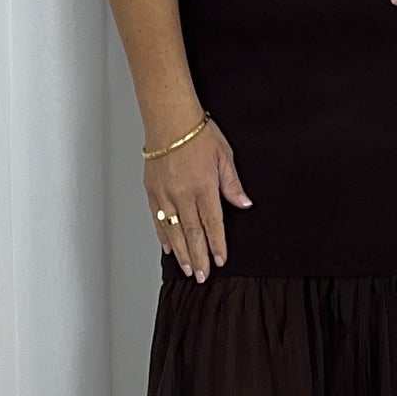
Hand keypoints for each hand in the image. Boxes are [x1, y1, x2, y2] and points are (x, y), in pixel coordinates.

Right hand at [144, 116, 250, 279]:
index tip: (220, 260)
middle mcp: (183, 194)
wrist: (169, 119)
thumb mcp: (224, 156)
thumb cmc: (197, 133)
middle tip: (202, 275)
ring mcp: (165, 194)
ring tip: (188, 268)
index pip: (212, 223)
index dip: (217, 244)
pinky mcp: (152, 190)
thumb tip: (244, 203)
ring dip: (182, 252)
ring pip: (174, 230)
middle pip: (192, 233)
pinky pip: (158, 218)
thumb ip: (232, 184)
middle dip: (199, 256)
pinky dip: (163, 235)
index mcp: (204, 187)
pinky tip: (168, 247)